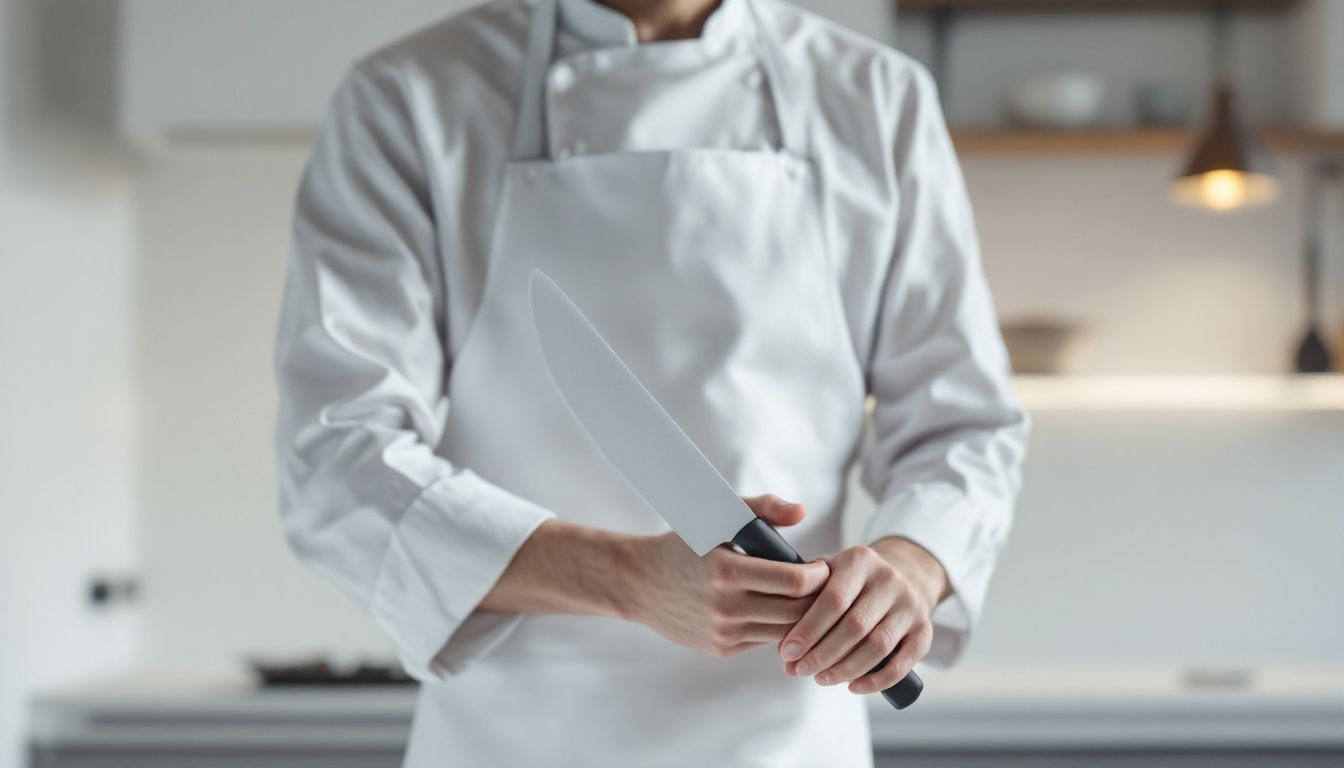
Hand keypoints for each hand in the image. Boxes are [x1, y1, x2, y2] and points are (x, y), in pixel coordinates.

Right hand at [626, 495, 829, 658]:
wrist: (640, 583)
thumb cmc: (684, 544)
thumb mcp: (715, 517)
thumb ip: (761, 509)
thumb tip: (802, 512)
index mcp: (727, 572)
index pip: (794, 582)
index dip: (818, 574)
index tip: (823, 564)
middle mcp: (726, 608)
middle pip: (797, 611)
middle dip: (818, 597)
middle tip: (825, 582)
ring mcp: (724, 632)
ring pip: (785, 631)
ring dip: (802, 614)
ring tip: (806, 595)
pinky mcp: (722, 648)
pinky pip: (765, 639)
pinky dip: (778, 625)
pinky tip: (778, 607)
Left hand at [778, 537, 948, 694]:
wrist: (900, 574)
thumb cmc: (848, 581)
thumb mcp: (826, 573)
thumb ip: (802, 602)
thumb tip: (784, 652)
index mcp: (860, 559)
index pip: (833, 599)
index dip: (808, 629)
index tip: (786, 653)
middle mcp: (890, 578)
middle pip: (854, 626)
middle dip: (822, 654)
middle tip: (799, 671)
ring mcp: (911, 604)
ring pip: (877, 647)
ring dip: (845, 669)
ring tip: (821, 679)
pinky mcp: (925, 630)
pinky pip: (902, 663)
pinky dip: (876, 681)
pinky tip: (853, 687)